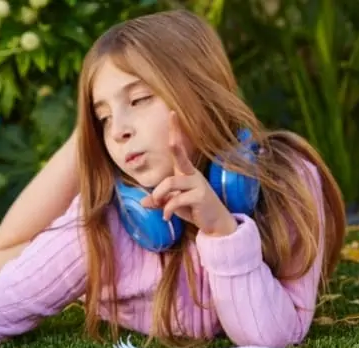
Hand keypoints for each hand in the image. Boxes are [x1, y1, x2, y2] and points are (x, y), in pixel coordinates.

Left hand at [140, 112, 237, 235]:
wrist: (214, 223)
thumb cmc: (193, 209)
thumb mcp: (173, 204)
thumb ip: (159, 202)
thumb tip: (143, 203)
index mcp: (185, 172)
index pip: (179, 149)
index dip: (176, 131)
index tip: (172, 113)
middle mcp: (192, 174)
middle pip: (179, 156)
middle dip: (175, 145)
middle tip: (171, 123)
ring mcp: (197, 184)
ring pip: (170, 183)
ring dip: (159, 196)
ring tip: (159, 206)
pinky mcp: (200, 196)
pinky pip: (176, 200)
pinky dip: (167, 210)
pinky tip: (166, 218)